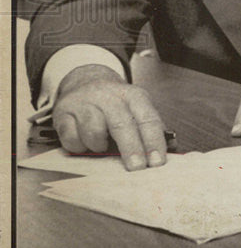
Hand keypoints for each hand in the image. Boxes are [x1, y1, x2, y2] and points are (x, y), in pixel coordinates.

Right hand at [52, 64, 166, 170]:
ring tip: (101, 144)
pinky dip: (79, 146)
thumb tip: (169, 149)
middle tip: (136, 167)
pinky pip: (71, 138)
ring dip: (99, 146)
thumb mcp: (137, 107)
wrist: (85, 80)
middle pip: (122, 125)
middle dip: (131, 149)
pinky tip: (84, 140)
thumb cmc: (115, 102)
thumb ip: (151, 128)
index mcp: (134, 96)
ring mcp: (85, 103)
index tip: (156, 161)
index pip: (148, 119)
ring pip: (94, 133)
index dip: (154, 142)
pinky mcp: (64, 112)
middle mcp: (110, 97)